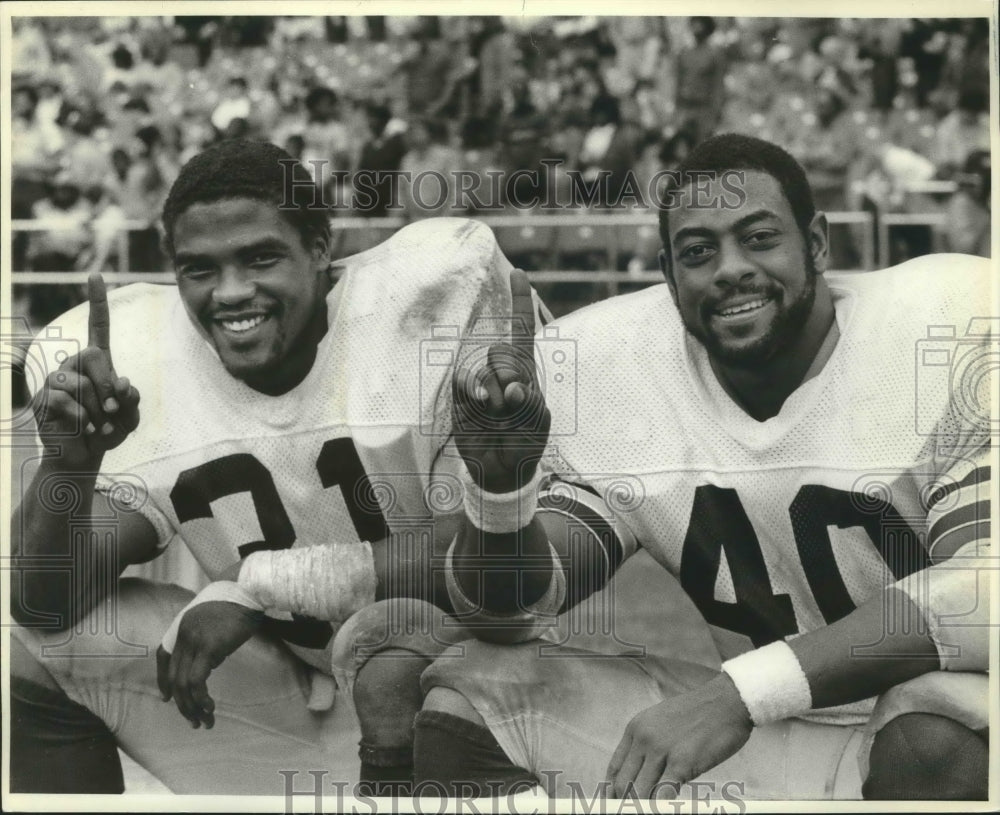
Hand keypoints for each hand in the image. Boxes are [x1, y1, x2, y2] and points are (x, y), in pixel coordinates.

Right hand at [31, 273, 139, 467]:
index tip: (96, 275)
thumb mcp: (130, 416)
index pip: (99, 327)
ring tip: (100, 427)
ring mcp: (56, 380)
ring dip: (98, 409)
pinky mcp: (43, 398)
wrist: (84, 456)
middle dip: (108, 385)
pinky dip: (84, 419)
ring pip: (79, 382)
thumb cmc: (109, 432)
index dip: (97, 302)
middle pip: (92, 354)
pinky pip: (66, 401)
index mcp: (99, 364)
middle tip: (113, 409)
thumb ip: (132, 399)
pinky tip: (87, 430)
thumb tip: (122, 380)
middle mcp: (75, 365)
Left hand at [156, 600, 263, 728]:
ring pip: (183, 684)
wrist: (247, 589)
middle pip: (174, 677)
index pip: (163, 657)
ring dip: (192, 707)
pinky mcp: (208, 647)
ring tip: (204, 721)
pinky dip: (201, 698)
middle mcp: (182, 635)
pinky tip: (210, 707)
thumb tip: (210, 663)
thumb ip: (205, 639)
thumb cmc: (236, 603)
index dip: (163, 681)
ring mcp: (193, 641)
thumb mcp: (213, 620)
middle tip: (193, 720)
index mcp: (180, 626)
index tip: (167, 699)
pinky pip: (197, 680)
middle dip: (182, 704)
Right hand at [452, 269, 549, 492]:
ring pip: (484, 370)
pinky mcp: (460, 395)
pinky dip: (474, 394)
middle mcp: (500, 371)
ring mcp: (479, 382)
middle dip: (511, 378)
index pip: (523, 331)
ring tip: (499, 416)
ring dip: (495, 395)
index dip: (520, 302)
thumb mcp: (538, 420)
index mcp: (526, 372)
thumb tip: (512, 387)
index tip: (519, 274)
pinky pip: (464, 383)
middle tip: (514, 405)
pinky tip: (482, 409)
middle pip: (504, 353)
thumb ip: (529, 400)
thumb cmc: (525, 442)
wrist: (500, 470)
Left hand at [606, 673, 752, 799]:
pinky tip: (665, 809)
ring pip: (638, 793)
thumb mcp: (662, 722)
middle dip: (627, 803)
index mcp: (636, 728)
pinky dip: (660, 807)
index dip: (613, 791)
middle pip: (622, 784)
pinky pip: (662, 794)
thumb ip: (648, 745)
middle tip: (635, 812)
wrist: (727, 701)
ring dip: (642, 807)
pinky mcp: (682, 762)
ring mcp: (661, 750)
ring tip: (650, 811)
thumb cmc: (699, 715)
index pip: (615, 769)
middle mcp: (643, 738)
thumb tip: (640, 776)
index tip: (618, 803)